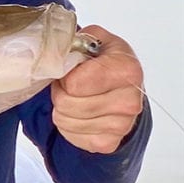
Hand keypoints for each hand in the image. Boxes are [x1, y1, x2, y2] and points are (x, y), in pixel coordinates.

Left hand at [51, 25, 144, 152]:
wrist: (122, 86)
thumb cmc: (104, 60)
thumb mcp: (92, 39)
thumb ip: (73, 42)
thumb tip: (54, 53)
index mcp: (126, 70)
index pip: (74, 83)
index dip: (64, 75)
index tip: (72, 69)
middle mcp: (129, 101)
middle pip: (67, 103)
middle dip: (60, 92)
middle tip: (69, 85)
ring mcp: (121, 125)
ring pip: (65, 120)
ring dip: (62, 108)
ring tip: (74, 97)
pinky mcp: (109, 143)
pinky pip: (70, 135)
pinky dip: (68, 125)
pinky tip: (80, 113)